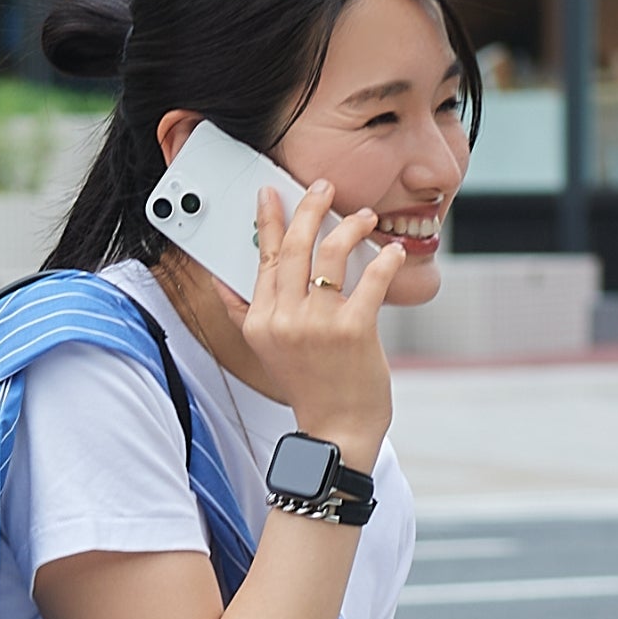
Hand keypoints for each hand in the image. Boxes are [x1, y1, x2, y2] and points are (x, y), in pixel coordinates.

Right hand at [237, 171, 396, 461]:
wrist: (337, 430)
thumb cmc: (310, 388)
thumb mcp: (266, 350)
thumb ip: (244, 315)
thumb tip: (224, 283)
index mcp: (261, 320)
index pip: (265, 258)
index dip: (269, 220)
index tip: (271, 193)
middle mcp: (284, 319)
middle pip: (296, 246)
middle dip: (310, 207)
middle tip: (323, 188)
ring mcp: (318, 324)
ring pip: (331, 253)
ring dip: (350, 227)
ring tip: (364, 218)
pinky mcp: (353, 329)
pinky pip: (371, 279)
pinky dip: (385, 260)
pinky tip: (393, 252)